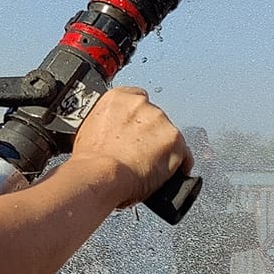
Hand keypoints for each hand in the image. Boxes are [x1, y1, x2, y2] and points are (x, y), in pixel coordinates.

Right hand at [68, 87, 188, 207]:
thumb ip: (107, 126)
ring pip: (169, 136)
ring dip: (163, 149)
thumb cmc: (89, 160)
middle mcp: (142, 104)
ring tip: (148, 168)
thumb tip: (112, 137)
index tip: (134, 132)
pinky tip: (166, 176)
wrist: (98, 174)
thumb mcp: (89, 132)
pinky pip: (185, 155)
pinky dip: (179, 165)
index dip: (136, 120)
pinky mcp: (176, 141)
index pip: (136, 100)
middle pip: (154, 119)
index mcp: (117, 97)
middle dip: (149, 135)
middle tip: (137, 154)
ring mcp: (161, 122)